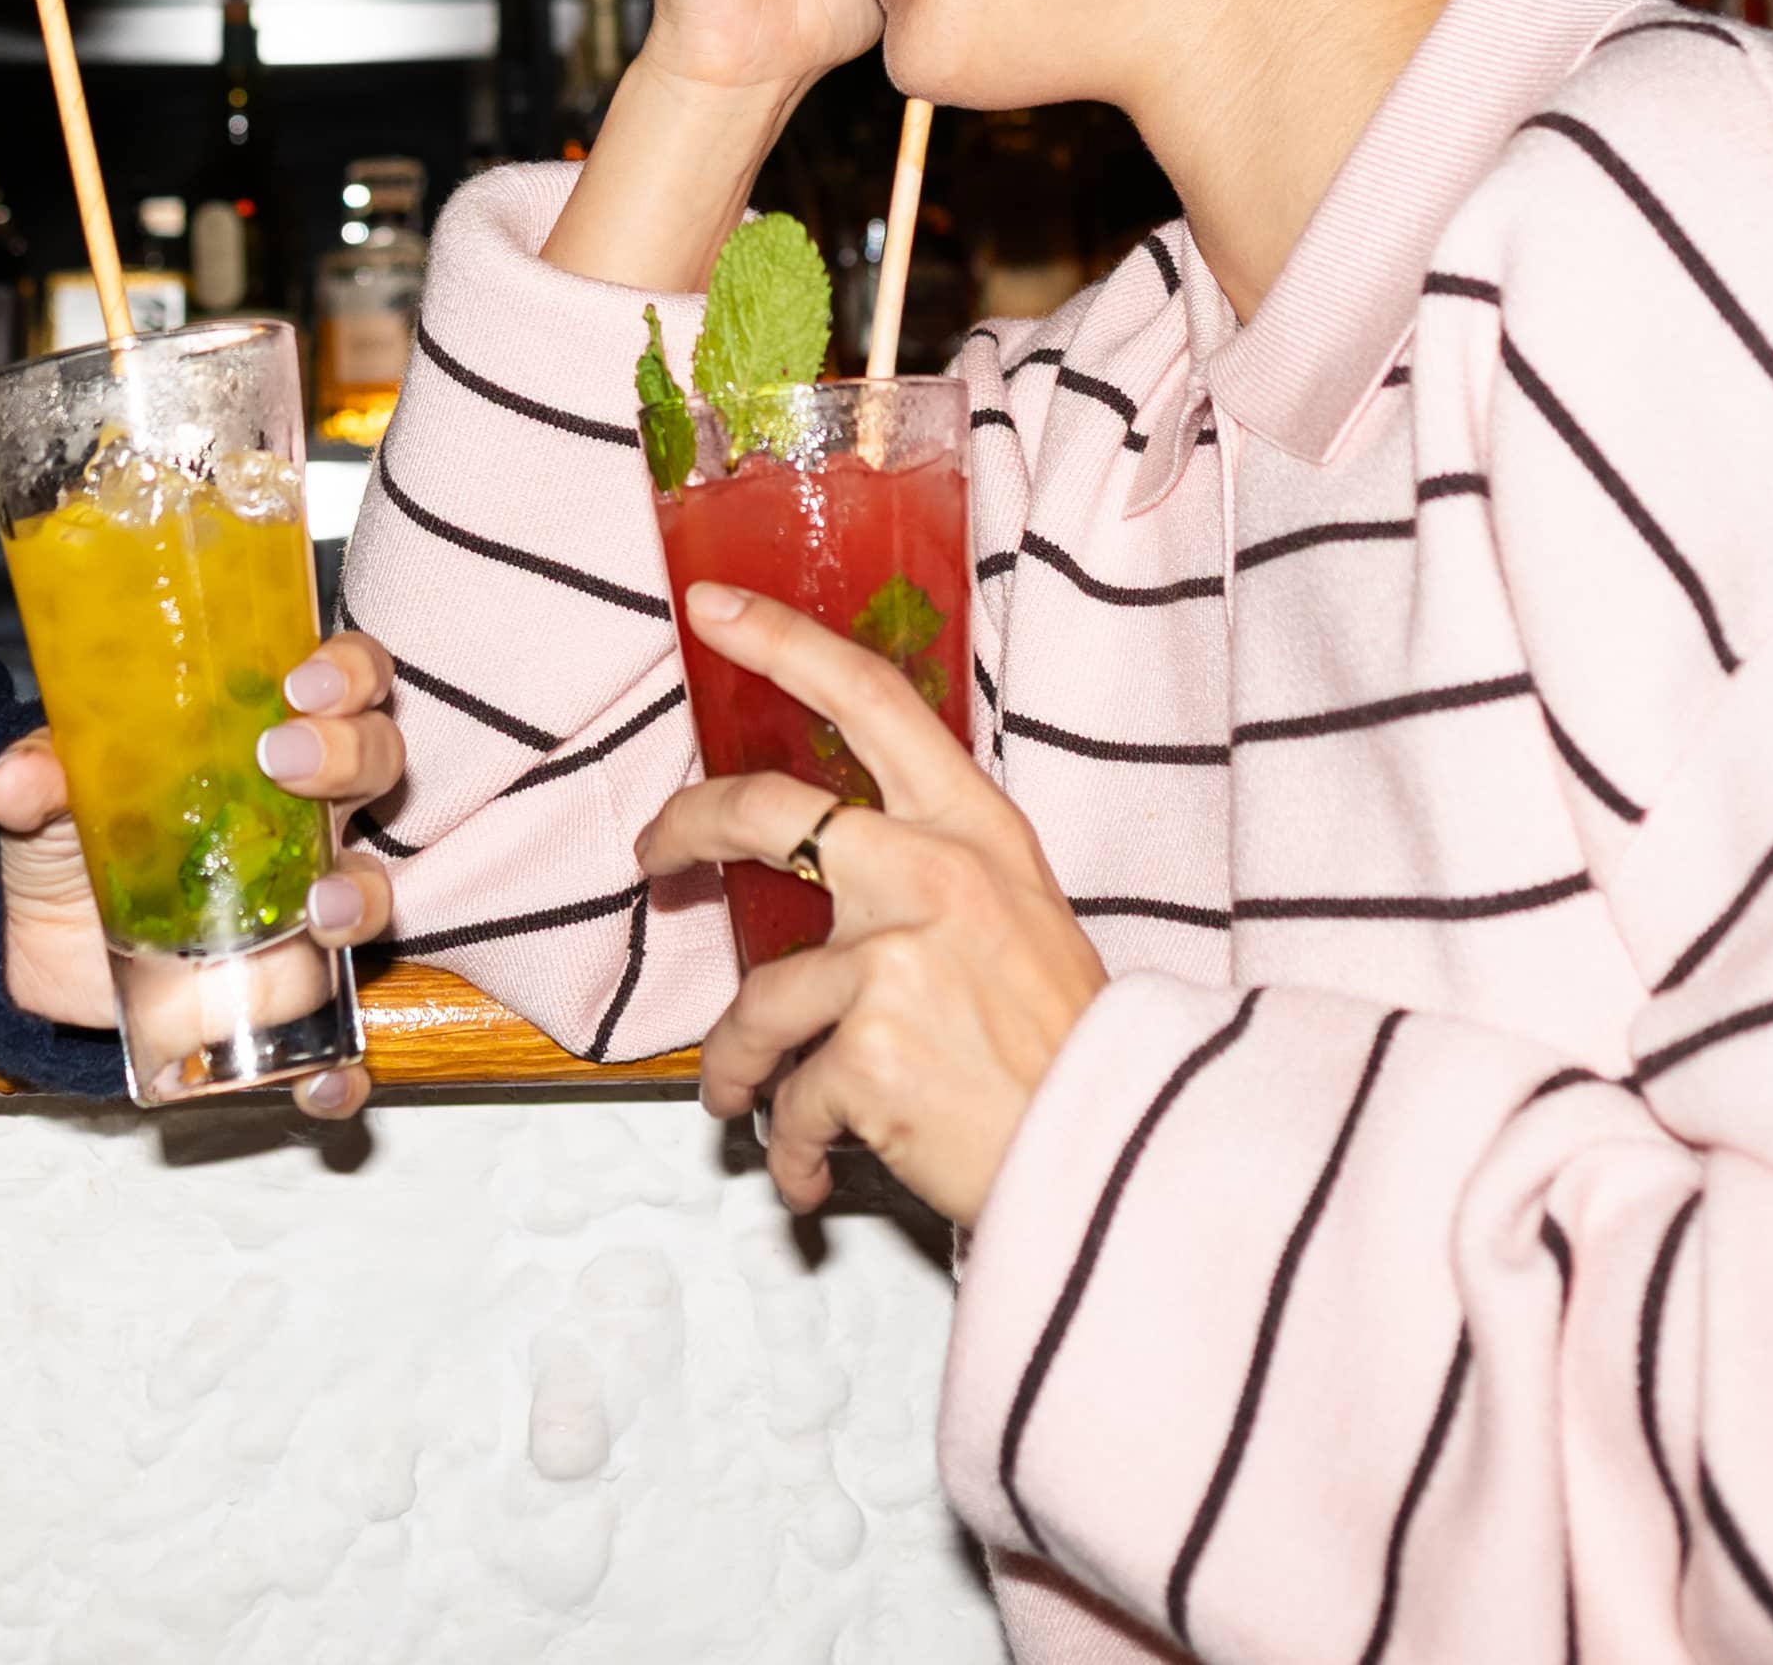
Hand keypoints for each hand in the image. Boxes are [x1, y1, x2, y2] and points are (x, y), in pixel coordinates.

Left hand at [0, 631, 404, 1122]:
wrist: (33, 936)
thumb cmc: (69, 836)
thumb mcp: (47, 796)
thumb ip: (39, 777)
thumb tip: (13, 782)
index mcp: (263, 741)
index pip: (343, 684)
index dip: (349, 673)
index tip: (305, 682)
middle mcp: (302, 816)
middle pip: (375, 766)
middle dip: (350, 757)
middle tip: (288, 765)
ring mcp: (301, 907)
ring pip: (373, 891)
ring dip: (362, 898)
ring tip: (317, 909)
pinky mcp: (283, 992)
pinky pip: (338, 1034)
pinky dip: (347, 1068)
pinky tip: (326, 1083)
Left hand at [638, 580, 1103, 1223]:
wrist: (1120, 1152)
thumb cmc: (1065, 1044)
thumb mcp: (1020, 915)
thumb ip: (934, 870)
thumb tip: (835, 854)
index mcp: (974, 830)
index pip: (870, 698)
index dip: (782, 641)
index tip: (710, 606)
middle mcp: (930, 875)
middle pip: (762, 811)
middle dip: (683, 829)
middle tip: (653, 856)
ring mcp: (893, 959)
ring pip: (756, 1001)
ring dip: (733, 1064)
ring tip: (737, 1097)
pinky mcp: (866, 1052)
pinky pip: (788, 1100)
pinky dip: (790, 1147)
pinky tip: (809, 1166)